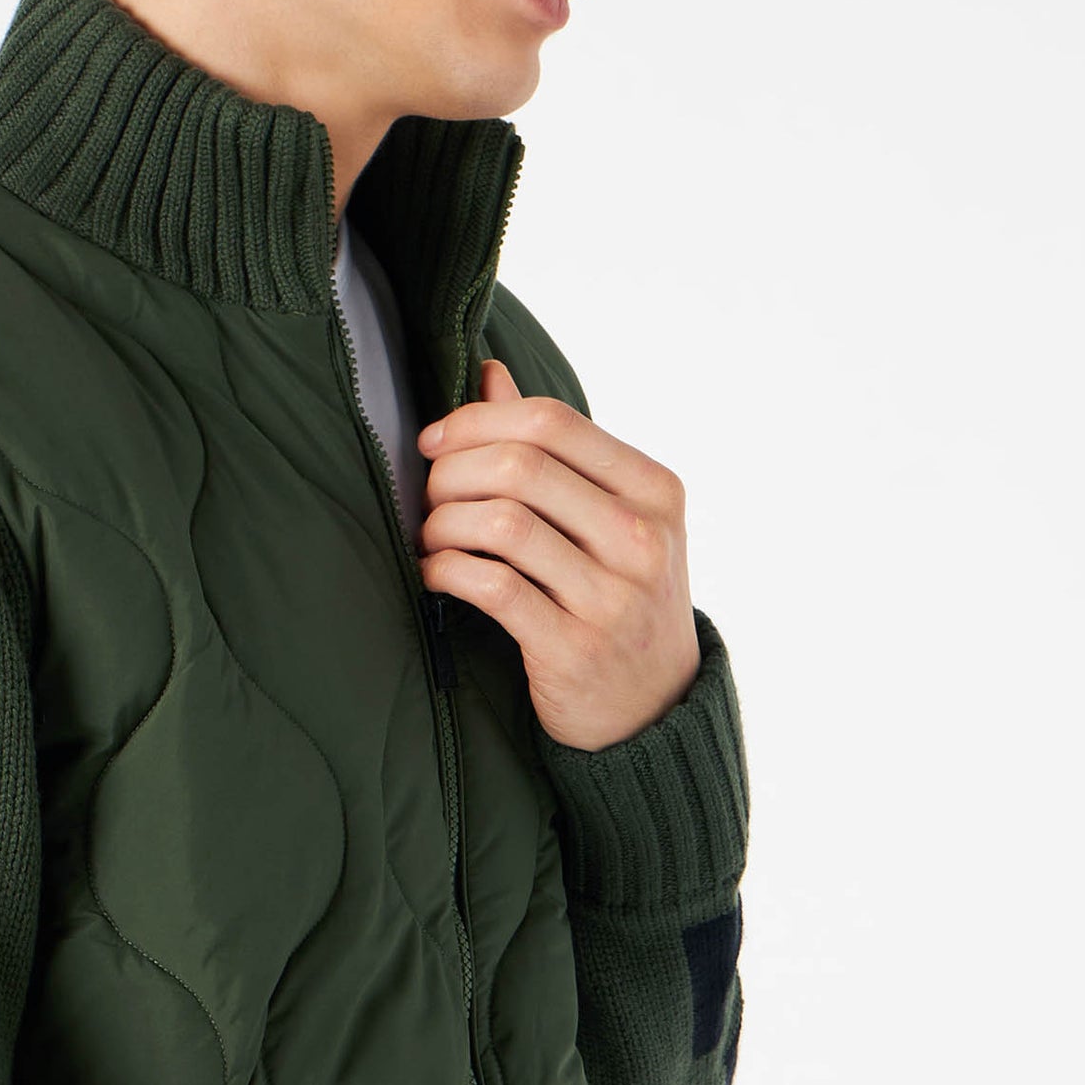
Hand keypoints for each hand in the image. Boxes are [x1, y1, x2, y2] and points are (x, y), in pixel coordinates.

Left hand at [416, 359, 699, 750]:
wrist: (654, 710)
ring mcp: (612, 597)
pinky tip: (437, 573)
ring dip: (445, 523)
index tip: (435, 442)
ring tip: (432, 537)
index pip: (551, 422)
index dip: (476, 421)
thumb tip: (490, 374)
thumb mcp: (611, 518)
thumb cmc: (619, 600)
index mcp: (655, 490)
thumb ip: (554, 450)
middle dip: (452, 473)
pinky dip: (448, 571)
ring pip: (502, 524)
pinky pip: (492, 587)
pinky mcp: (572, 649)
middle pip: (521, 467)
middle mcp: (641, 539)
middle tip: (429, 495)